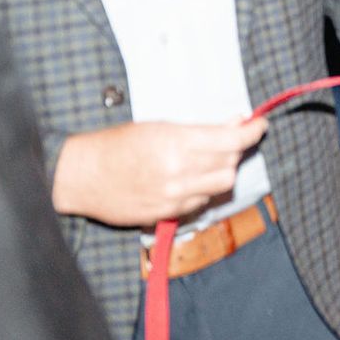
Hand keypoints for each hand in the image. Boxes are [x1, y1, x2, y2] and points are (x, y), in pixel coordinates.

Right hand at [52, 117, 269, 226]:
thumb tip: (234, 124)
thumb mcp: (159, 126)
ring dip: (220, 172)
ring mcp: (173, 197)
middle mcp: (179, 172)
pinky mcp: (165, 215)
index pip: (232, 141)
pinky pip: (199, 203)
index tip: (259, 125)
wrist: (80, 176)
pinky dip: (202, 190)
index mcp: (176, 143)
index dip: (252, 132)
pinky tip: (188, 179)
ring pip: (220, 186)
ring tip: (206, 160)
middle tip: (228, 140)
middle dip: (234, 151)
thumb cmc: (116, 144)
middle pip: (230, 165)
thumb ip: (199, 130)